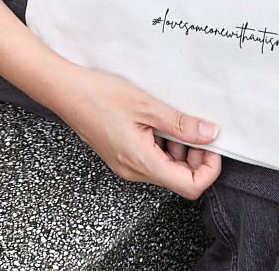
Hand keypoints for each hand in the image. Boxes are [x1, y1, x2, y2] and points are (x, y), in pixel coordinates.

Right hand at [56, 66, 220, 199]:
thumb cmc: (99, 95)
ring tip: (174, 121)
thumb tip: (210, 134)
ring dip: (179, 149)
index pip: (189, 186)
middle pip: (179, 179)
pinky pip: (151, 159)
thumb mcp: (146, 105)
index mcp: (142, 163)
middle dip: (195, 157)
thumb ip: (180, 123)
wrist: (66, 91)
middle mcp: (134, 171)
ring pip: (166, 169)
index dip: (208, 169)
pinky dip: (163, 145)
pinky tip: (158, 122)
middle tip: (196, 129)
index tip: (213, 145)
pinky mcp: (121, 155)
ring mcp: (126, 165)